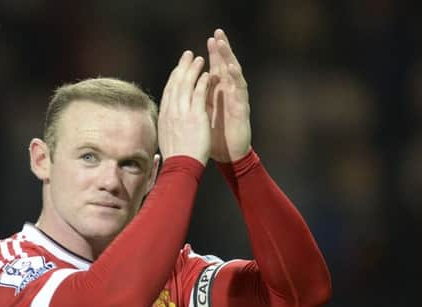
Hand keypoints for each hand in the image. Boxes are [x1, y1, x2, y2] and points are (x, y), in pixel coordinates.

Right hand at [158, 50, 210, 165]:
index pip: (168, 91)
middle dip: (182, 67)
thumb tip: (166, 121)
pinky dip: (203, 82)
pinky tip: (208, 74)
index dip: (174, 77)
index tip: (179, 68)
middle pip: (176, 83)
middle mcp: (171, 111)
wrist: (181, 165)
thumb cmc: (176, 156)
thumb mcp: (166, 137)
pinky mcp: (195, 115)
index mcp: (164, 115)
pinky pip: (199, 94)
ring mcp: (182, 112)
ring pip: (187, 85)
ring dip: (193, 70)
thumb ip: (168, 124)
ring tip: (200, 59)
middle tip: (188, 55)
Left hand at [206, 29, 251, 162]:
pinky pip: (240, 89)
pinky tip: (230, 67)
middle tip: (216, 34)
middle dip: (220, 51)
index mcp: (215, 96)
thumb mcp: (198, 118)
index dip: (203, 61)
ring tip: (223, 44)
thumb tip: (179, 97)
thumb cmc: (213, 139)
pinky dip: (236, 77)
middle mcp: (227, 94)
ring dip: (229, 57)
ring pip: (234, 73)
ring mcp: (236, 99)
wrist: (228, 156)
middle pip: (223, 67)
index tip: (194, 48)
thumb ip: (193, 105)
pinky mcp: (243, 107)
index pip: (209, 72)